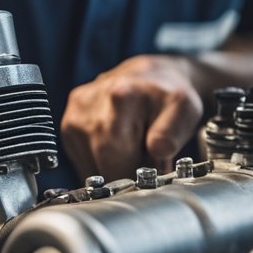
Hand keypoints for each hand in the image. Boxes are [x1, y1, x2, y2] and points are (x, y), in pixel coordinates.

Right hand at [60, 54, 203, 182]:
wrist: (151, 78)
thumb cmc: (168, 97)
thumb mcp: (184, 110)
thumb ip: (172, 132)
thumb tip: (158, 151)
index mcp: (119, 97)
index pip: (117, 160)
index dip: (137, 174)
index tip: (152, 167)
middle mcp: (88, 104)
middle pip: (101, 165)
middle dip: (126, 170)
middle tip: (145, 156)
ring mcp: (74, 115)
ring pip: (91, 167)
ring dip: (114, 167)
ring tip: (131, 147)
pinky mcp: (68, 125)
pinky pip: (84, 162)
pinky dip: (102, 161)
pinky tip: (116, 144)